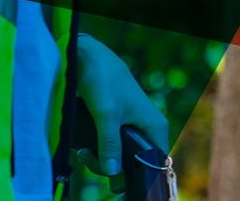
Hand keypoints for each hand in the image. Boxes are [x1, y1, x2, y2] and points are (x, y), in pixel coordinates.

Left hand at [69, 33, 170, 176]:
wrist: (90, 59)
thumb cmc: (104, 82)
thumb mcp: (106, 115)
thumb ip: (109, 144)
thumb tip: (112, 172)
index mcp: (155, 127)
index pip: (155, 162)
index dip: (138, 174)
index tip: (115, 180)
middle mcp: (147, 129)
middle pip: (135, 162)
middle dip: (111, 167)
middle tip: (89, 159)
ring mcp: (133, 128)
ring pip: (121, 156)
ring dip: (101, 159)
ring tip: (84, 152)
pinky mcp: (118, 126)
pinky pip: (112, 147)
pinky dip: (99, 150)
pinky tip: (85, 148)